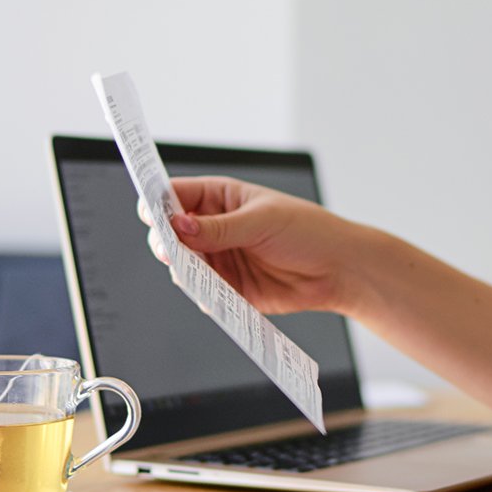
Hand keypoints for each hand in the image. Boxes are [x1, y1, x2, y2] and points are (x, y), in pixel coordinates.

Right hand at [139, 176, 363, 315]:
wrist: (339, 270)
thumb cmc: (308, 231)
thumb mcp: (262, 221)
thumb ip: (218, 228)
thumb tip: (178, 225)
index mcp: (219, 198)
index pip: (175, 195)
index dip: (158, 204)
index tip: (152, 216)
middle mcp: (214, 228)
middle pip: (170, 234)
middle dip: (166, 242)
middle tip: (172, 252)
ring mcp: (220, 259)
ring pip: (183, 266)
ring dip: (184, 271)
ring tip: (196, 275)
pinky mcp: (230, 289)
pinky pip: (203, 294)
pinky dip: (203, 296)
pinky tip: (214, 295)